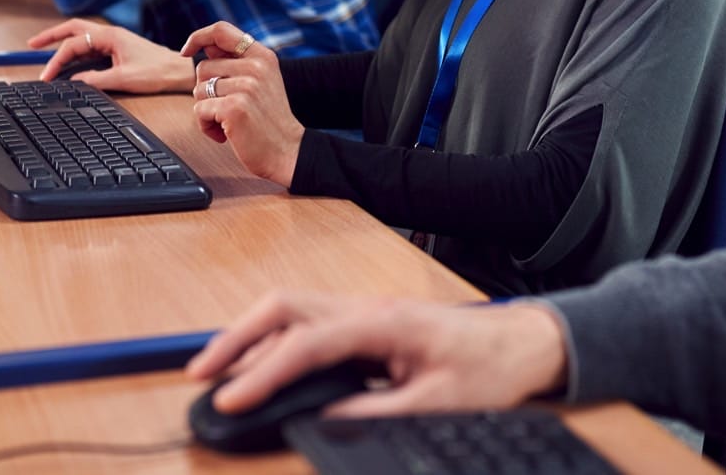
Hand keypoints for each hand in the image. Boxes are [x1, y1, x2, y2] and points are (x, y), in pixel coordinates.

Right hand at [28, 19, 194, 93]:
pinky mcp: (117, 49)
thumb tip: (73, 81)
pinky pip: (90, 46)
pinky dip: (76, 52)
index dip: (56, 60)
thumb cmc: (157, 72)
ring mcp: (113, 40)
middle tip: (31, 44)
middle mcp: (109, 34)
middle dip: (51, 36)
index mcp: (109, 36)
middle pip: (73, 29)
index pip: (73, 44)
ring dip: (62, 42)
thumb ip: (95, 79)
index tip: (45, 77)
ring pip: (81, 36)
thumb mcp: (124, 78)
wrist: (180, 71)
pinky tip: (68, 62)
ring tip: (43, 50)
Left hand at [179, 21, 303, 187]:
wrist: (287, 152)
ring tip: (228, 121)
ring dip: (206, 110)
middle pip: (203, 67)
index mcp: (262, 56)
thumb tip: (204, 46)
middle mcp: (255, 66)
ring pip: (198, 90)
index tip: (186, 50)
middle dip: (206, 90)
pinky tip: (225, 134)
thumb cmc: (269, 120)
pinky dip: (206, 126)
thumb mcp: (261, 81)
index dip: (198, 37)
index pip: (221, 30)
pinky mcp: (234, 107)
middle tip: (226, 107)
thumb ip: (236, 62)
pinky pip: (199, 110)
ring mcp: (246, 86)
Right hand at [185, 292, 568, 418]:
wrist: (522, 343)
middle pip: (286, 306)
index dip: (263, 373)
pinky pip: (308, 319)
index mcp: (383, 323)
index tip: (232, 399)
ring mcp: (365, 308)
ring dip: (251, 333)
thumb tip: (321, 418)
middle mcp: (367, 307)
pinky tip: (260, 362)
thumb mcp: (434, 404)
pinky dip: (274, 337)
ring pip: (292, 308)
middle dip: (238, 335)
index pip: (306, 344)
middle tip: (202, 372)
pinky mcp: (366, 319)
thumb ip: (375, 412)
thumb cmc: (487, 370)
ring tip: (218, 370)